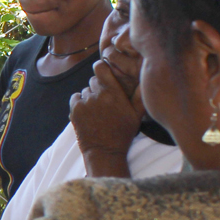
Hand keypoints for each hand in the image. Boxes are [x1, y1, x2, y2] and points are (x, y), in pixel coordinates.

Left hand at [69, 59, 141, 175]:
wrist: (105, 151)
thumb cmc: (123, 133)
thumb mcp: (137, 115)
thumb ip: (140, 95)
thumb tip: (145, 78)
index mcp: (113, 93)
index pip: (100, 67)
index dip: (101, 68)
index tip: (104, 73)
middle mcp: (97, 95)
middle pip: (93, 80)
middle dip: (99, 87)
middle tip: (105, 100)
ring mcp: (84, 103)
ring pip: (85, 91)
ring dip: (90, 97)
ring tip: (98, 110)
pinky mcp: (75, 111)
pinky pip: (75, 98)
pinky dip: (80, 102)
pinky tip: (89, 112)